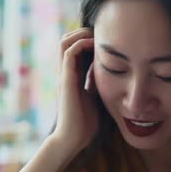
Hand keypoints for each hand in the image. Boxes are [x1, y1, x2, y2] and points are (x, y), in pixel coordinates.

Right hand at [51, 28, 98, 152]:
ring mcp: (63, 75)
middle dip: (82, 32)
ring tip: (96, 34)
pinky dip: (81, 44)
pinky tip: (95, 45)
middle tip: (100, 32)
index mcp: (72, 78)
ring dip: (80, 34)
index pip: (75, 50)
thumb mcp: (95, 99)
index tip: (105, 39)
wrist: (73, 139)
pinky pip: (69, 53)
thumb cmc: (84, 124)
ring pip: (64, 42)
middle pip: (66, 41)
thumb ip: (96, 85)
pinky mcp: (65, 79)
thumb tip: (107, 73)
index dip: (87, 40)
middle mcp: (65, 73)